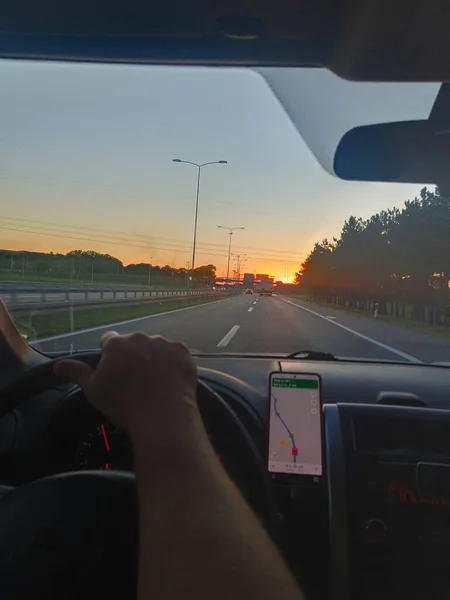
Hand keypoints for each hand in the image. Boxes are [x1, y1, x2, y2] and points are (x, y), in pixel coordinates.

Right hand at [53, 332, 198, 444]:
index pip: (108, 341)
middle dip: (133, 356)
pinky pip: (176, 354)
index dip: (110, 356)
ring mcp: (164, 343)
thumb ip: (77, 373)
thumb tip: (58, 366)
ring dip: (154, 359)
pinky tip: (172, 381)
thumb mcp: (94, 390)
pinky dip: (173, 363)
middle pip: (134, 343)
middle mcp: (140, 338)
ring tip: (156, 383)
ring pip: (156, 347)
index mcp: (116, 344)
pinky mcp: (183, 352)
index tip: (114, 371)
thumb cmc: (123, 403)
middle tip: (135, 381)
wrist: (161, 413)